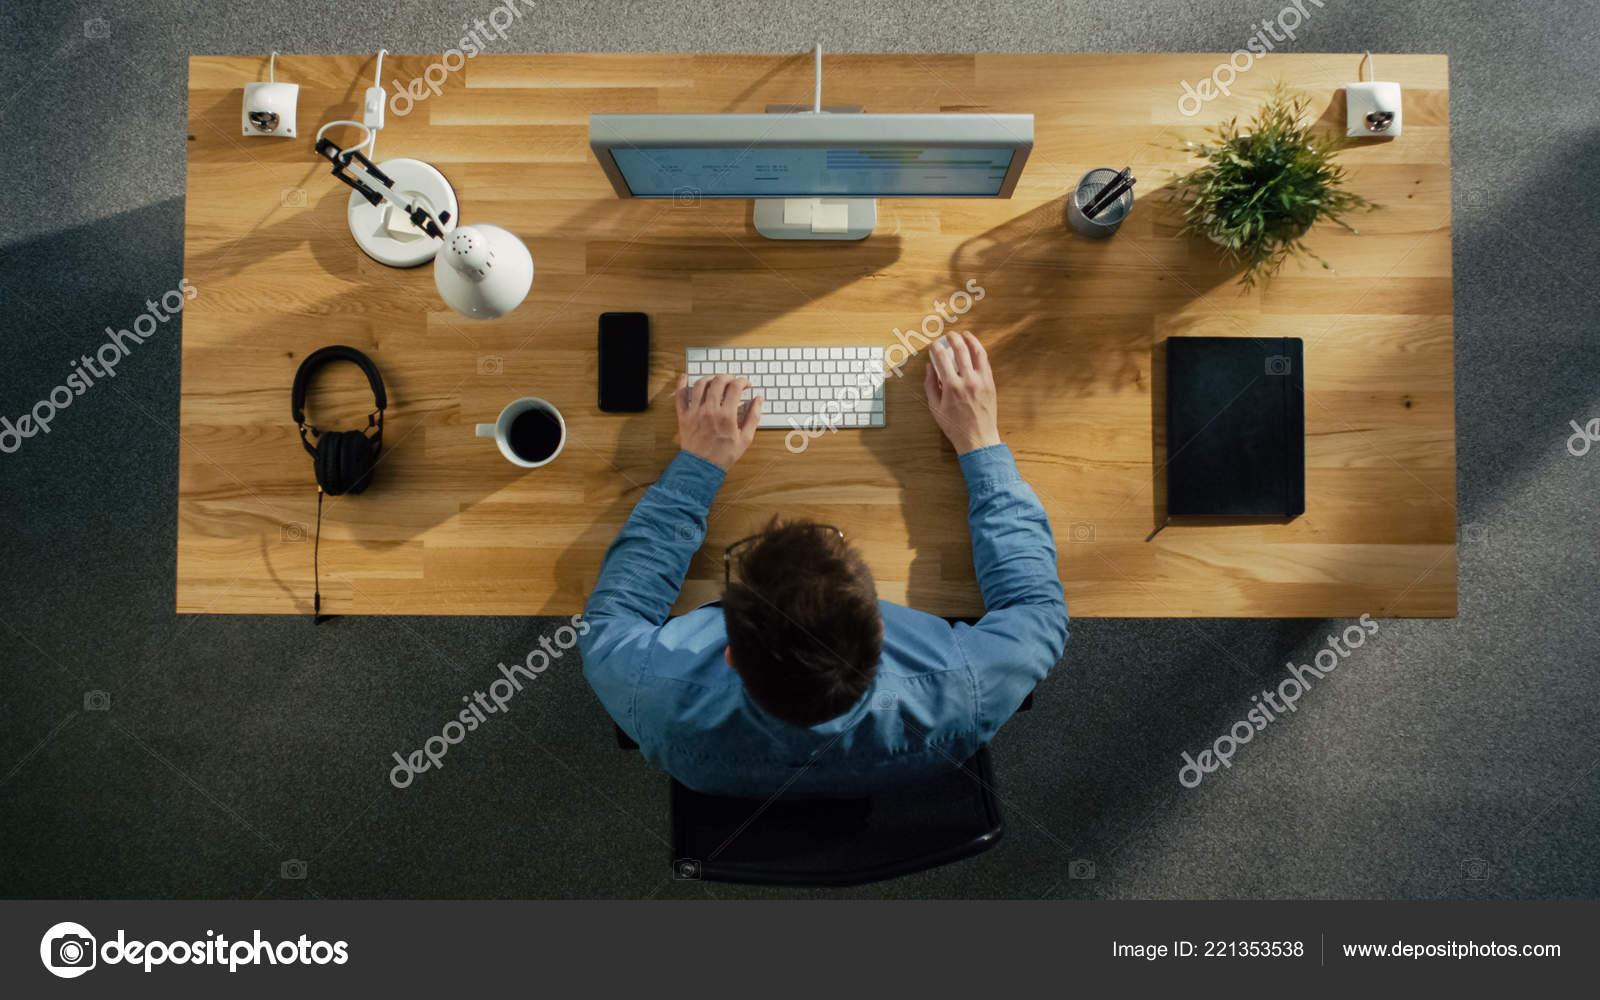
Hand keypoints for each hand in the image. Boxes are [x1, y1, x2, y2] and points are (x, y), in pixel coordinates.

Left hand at [675, 373, 761, 470]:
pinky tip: (685, 377)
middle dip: (728, 377)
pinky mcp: (684, 415)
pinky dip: (681, 384)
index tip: (746, 384)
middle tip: (733, 380)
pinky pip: (680, 395)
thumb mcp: (745, 438)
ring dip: (710, 378)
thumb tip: (758, 400)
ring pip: (701, 384)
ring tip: (716, 380)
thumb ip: (753, 417)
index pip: (735, 387)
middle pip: (719, 381)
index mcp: (726, 415)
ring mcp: (695, 411)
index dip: (743, 382)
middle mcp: (710, 410)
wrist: (702, 467)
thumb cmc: (724, 455)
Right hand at [924, 331, 1000, 453]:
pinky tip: (975, 348)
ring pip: (977, 353)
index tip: (934, 345)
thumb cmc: (954, 425)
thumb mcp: (935, 407)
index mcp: (952, 387)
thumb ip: (930, 385)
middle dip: (954, 339)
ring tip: (965, 334)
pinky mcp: (990, 384)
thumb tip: (929, 367)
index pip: (942, 359)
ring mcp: (981, 381)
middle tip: (949, 335)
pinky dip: (980, 352)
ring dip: (971, 340)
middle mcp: (968, 381)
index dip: (937, 348)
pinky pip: (986, 363)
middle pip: (961, 351)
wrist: (977, 438)